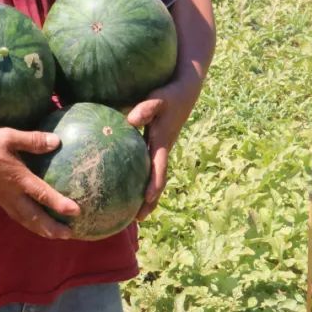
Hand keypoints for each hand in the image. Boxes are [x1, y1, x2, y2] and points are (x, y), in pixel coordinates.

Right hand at [0, 127, 80, 239]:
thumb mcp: (8, 136)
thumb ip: (32, 140)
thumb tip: (56, 141)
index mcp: (17, 178)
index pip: (42, 194)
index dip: (59, 204)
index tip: (76, 212)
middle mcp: (10, 192)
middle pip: (34, 216)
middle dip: (51, 228)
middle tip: (69, 235)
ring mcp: (1, 197)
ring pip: (23, 219)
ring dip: (40, 229)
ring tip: (54, 235)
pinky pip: (14, 214)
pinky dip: (26, 222)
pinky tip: (31, 221)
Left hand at [126, 76, 199, 220]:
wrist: (185, 92)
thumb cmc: (169, 95)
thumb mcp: (158, 98)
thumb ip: (146, 108)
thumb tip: (131, 120)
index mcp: (163, 143)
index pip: (160, 169)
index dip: (154, 185)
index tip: (146, 200)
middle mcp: (163, 150)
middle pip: (158, 181)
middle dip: (150, 201)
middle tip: (138, 219)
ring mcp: (161, 150)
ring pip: (155, 177)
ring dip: (147, 196)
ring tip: (133, 213)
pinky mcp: (157, 145)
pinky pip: (150, 167)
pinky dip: (142, 179)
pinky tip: (126, 184)